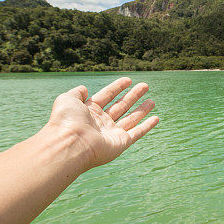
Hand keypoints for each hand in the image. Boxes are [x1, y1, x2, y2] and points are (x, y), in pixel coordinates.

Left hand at [44, 77, 158, 171]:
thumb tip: (85, 89)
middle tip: (145, 86)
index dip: (117, 87)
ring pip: (131, 118)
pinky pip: (137, 133)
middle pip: (121, 106)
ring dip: (142, 109)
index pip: (106, 96)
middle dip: (133, 95)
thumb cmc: (67, 121)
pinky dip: (147, 126)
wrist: (70, 144)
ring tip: (152, 100)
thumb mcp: (67, 99)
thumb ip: (77, 93)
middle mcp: (101, 122)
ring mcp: (112, 133)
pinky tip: (156, 118)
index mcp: (89, 111)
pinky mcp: (121, 143)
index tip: (128, 80)